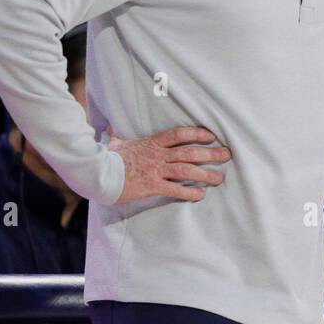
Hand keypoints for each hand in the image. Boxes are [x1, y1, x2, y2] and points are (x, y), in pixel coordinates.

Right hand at [106, 125, 230, 203]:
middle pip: (189, 152)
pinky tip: (200, 195)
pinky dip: (189, 192)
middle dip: (210, 153)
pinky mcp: (151, 186)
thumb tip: (108, 129)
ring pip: (186, 170)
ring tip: (219, 178)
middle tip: (226, 154)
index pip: (179, 134)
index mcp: (151, 143)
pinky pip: (175, 190)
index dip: (197, 133)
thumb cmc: (106, 158)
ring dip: (205, 174)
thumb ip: (116, 136)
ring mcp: (155, 170)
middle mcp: (157, 155)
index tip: (211, 135)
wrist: (97, 172)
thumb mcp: (114, 143)